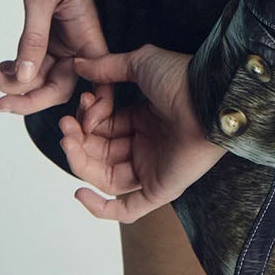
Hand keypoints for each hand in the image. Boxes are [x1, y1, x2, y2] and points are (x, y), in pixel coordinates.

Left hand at [0, 0, 112, 122]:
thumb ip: (34, 39)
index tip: (64, 127)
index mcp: (88, 31)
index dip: (86, 109)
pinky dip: (16, 66)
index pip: (94, 83)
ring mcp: (64, 34)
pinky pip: (35, 58)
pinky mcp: (50, 27)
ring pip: (44, 74)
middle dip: (29, 97)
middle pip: (61, 86)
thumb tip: (27, 78)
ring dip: (17, 82)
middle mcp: (80, 38)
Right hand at [60, 45, 228, 219]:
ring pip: (106, 177)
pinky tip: (79, 191)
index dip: (88, 119)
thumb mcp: (140, 64)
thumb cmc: (181, 78)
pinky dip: (100, 208)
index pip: (104, 128)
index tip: (84, 102)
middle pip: (100, 153)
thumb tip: (79, 64)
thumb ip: (108, 67)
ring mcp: (152, 169)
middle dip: (79, 140)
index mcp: (143, 118)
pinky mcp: (159, 189)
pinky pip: (126, 210)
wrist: (208, 98)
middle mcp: (146, 144)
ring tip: (69, 140)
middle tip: (66, 125)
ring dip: (81, 161)